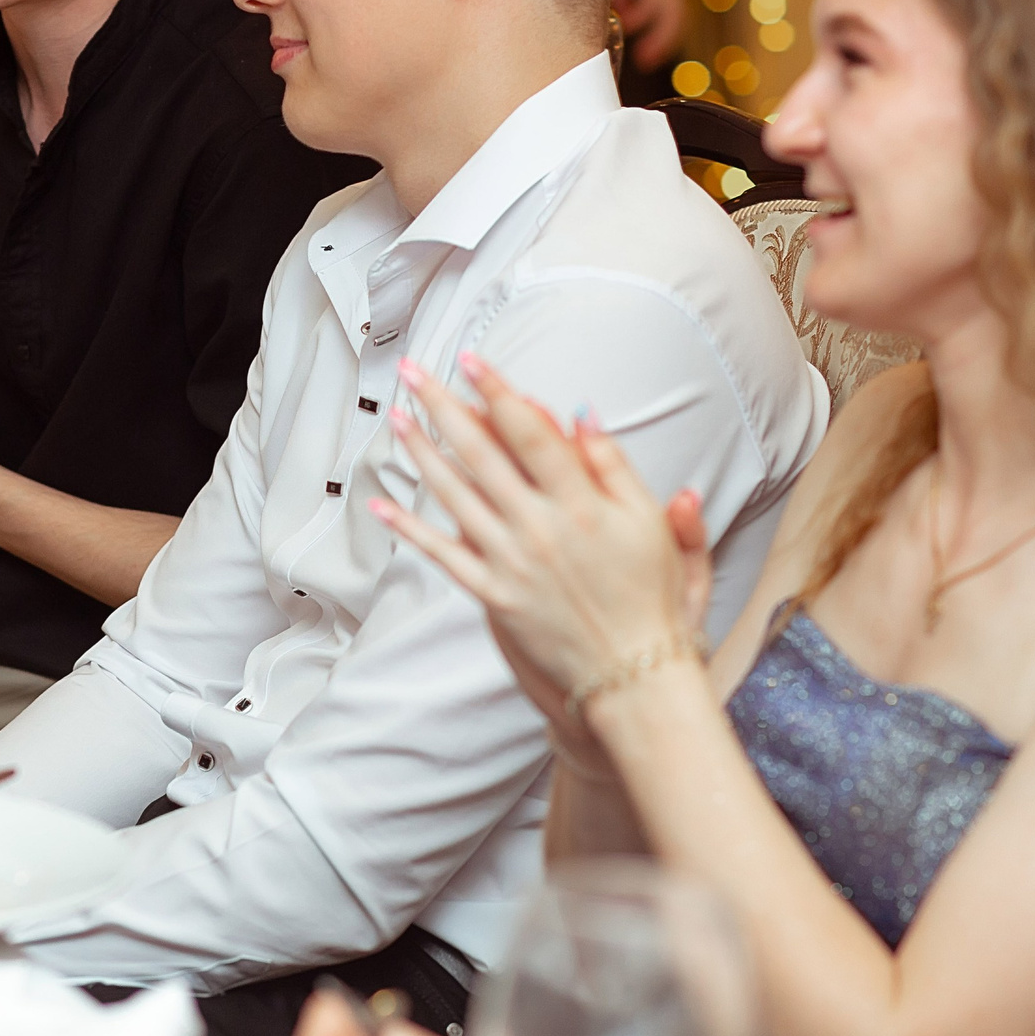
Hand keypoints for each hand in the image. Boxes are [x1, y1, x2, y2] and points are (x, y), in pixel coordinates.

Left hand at [371, 354, 707, 739]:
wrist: (634, 676)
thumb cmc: (651, 597)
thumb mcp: (650, 524)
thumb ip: (615, 467)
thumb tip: (581, 414)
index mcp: (583, 506)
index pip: (532, 434)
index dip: (499, 393)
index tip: (472, 359)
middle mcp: (540, 529)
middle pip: (482, 454)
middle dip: (444, 407)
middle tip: (414, 370)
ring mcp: (511, 562)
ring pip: (455, 496)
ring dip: (422, 453)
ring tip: (397, 417)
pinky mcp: (493, 595)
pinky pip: (445, 556)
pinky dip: (411, 531)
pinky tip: (383, 506)